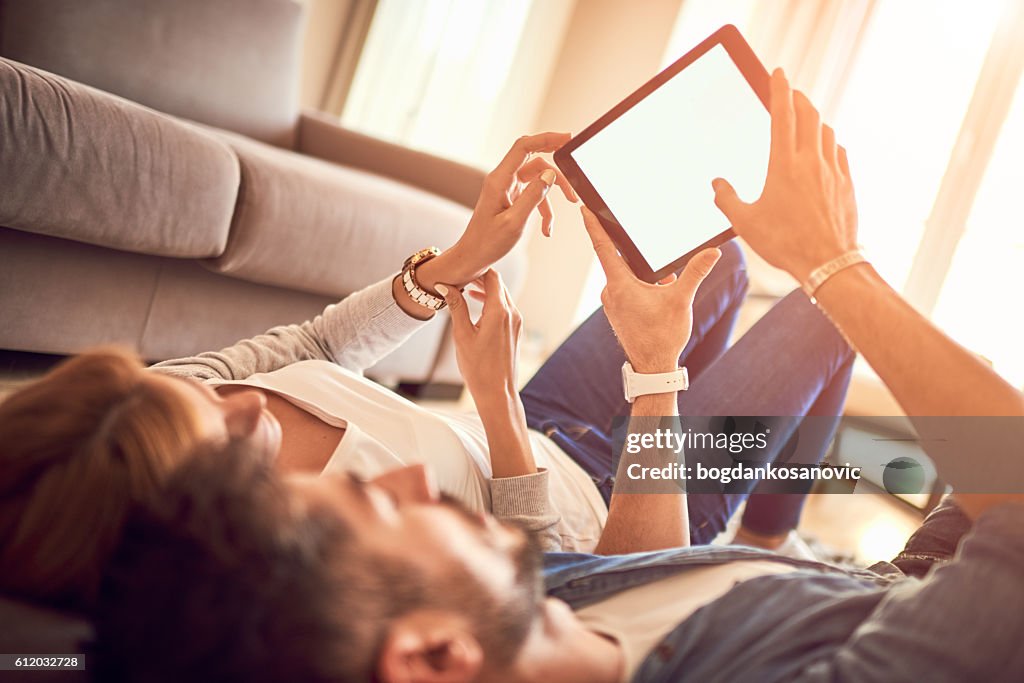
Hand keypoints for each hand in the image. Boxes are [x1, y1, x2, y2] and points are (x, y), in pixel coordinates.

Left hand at [417, 133, 576, 291]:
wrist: (471, 258)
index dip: (546, 138)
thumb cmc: (486, 243)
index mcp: (499, 180)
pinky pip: (532, 195)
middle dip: (556, 173)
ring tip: (557, 219)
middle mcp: (502, 180)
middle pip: (535, 162)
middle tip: (574, 185)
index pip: (524, 147)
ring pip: (537, 180)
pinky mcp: (510, 199)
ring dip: (551, 197)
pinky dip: (543, 210)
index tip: (567, 139)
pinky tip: (546, 229)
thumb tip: (550, 175)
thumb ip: (534, 196)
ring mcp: (506, 189)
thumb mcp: (514, 222)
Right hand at [437, 270, 522, 404]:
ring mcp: (516, 322)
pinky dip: (492, 302)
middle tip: (460, 277)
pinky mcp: (516, 330)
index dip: (476, 269)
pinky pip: (505, 308)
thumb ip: (455, 306)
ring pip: (502, 295)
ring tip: (465, 290)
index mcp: (499, 311)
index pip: (491, 276)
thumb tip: (444, 286)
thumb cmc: (478, 368)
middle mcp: (512, 313)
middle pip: (498, 284)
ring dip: (485, 290)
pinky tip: (478, 306)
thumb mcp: (462, 335)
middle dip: (479, 277)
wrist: (497, 392)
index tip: (460, 270)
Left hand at [581, 207, 720, 372]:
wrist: (653, 367)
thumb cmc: (663, 336)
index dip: (593, 225)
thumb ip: (695, 272)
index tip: (583, 209)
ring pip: (623, 276)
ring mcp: (612, 303)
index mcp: (619, 284)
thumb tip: (712, 252)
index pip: (603, 247)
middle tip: (631, 227)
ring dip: (640, 271)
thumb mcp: (681, 300)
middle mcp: (610, 292)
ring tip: (661, 275)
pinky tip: (658, 290)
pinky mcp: (617, 312)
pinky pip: (625, 289)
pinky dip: (639, 284)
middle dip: (627, 246)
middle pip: (615, 259)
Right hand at [712, 68, 857, 283]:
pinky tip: (824, 149)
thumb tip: (716, 184)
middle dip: (799, 98)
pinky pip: (839, 153)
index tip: (778, 72)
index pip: (782, 115)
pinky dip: (830, 143)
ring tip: (805, 120)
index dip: (779, 89)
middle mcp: (811, 162)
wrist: (828, 263)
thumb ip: (727, 199)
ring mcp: (833, 171)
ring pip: (826, 131)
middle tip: (790, 93)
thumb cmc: (785, 244)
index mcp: (784, 165)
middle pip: (809, 115)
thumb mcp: (746, 223)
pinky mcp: (846, 184)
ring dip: (815, 120)